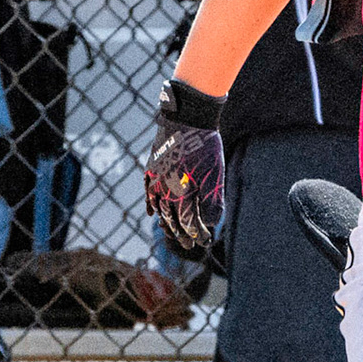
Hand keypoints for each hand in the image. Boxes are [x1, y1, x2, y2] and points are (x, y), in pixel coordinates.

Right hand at [143, 84, 226, 250]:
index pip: (187, 222)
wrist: (187, 116)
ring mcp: (154, 178)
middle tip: (189, 245)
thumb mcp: (215, 175)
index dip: (196, 234)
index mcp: (179, 192)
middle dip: (181, 233)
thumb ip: (212, 202)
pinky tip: (152, 213)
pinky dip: (150, 203)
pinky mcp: (151, 167)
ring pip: (157, 207)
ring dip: (165, 222)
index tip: (205, 242)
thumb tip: (211, 225)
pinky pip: (147, 191)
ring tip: (172, 233)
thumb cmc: (205, 146)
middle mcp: (163, 188)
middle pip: (170, 218)